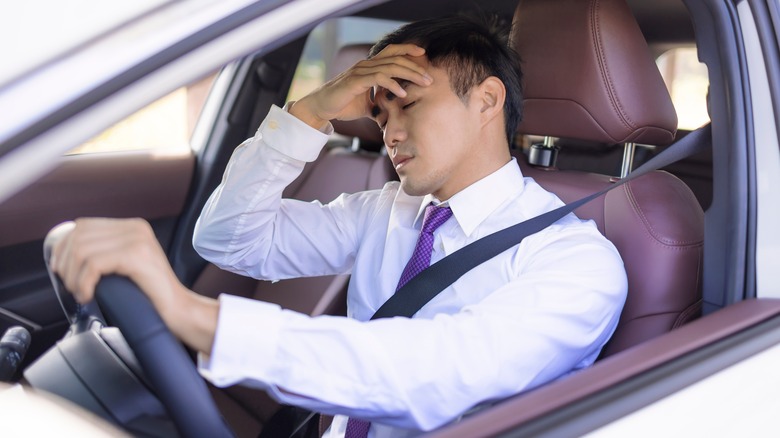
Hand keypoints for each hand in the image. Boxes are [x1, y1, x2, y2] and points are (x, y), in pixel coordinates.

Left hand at [51, 217, 180, 305]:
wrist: (178, 310)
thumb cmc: (150, 294)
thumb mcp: (125, 264)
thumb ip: (105, 251)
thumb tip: (65, 252)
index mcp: (133, 226)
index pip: (83, 225)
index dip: (63, 247)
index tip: (61, 269)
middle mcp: (136, 227)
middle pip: (79, 236)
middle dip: (66, 264)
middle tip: (71, 287)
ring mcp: (137, 239)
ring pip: (82, 251)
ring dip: (73, 277)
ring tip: (81, 293)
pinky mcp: (136, 255)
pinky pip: (93, 265)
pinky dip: (84, 283)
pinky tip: (88, 296)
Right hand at [289, 44, 432, 128]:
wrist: (321, 108)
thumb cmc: (342, 105)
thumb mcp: (367, 106)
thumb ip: (379, 105)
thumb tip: (391, 115)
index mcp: (369, 67)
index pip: (391, 52)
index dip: (408, 50)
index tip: (424, 56)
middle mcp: (365, 65)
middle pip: (396, 58)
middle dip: (415, 67)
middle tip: (430, 78)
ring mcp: (360, 71)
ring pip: (390, 66)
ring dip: (409, 74)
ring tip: (423, 83)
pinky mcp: (355, 81)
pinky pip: (378, 78)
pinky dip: (392, 84)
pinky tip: (402, 92)